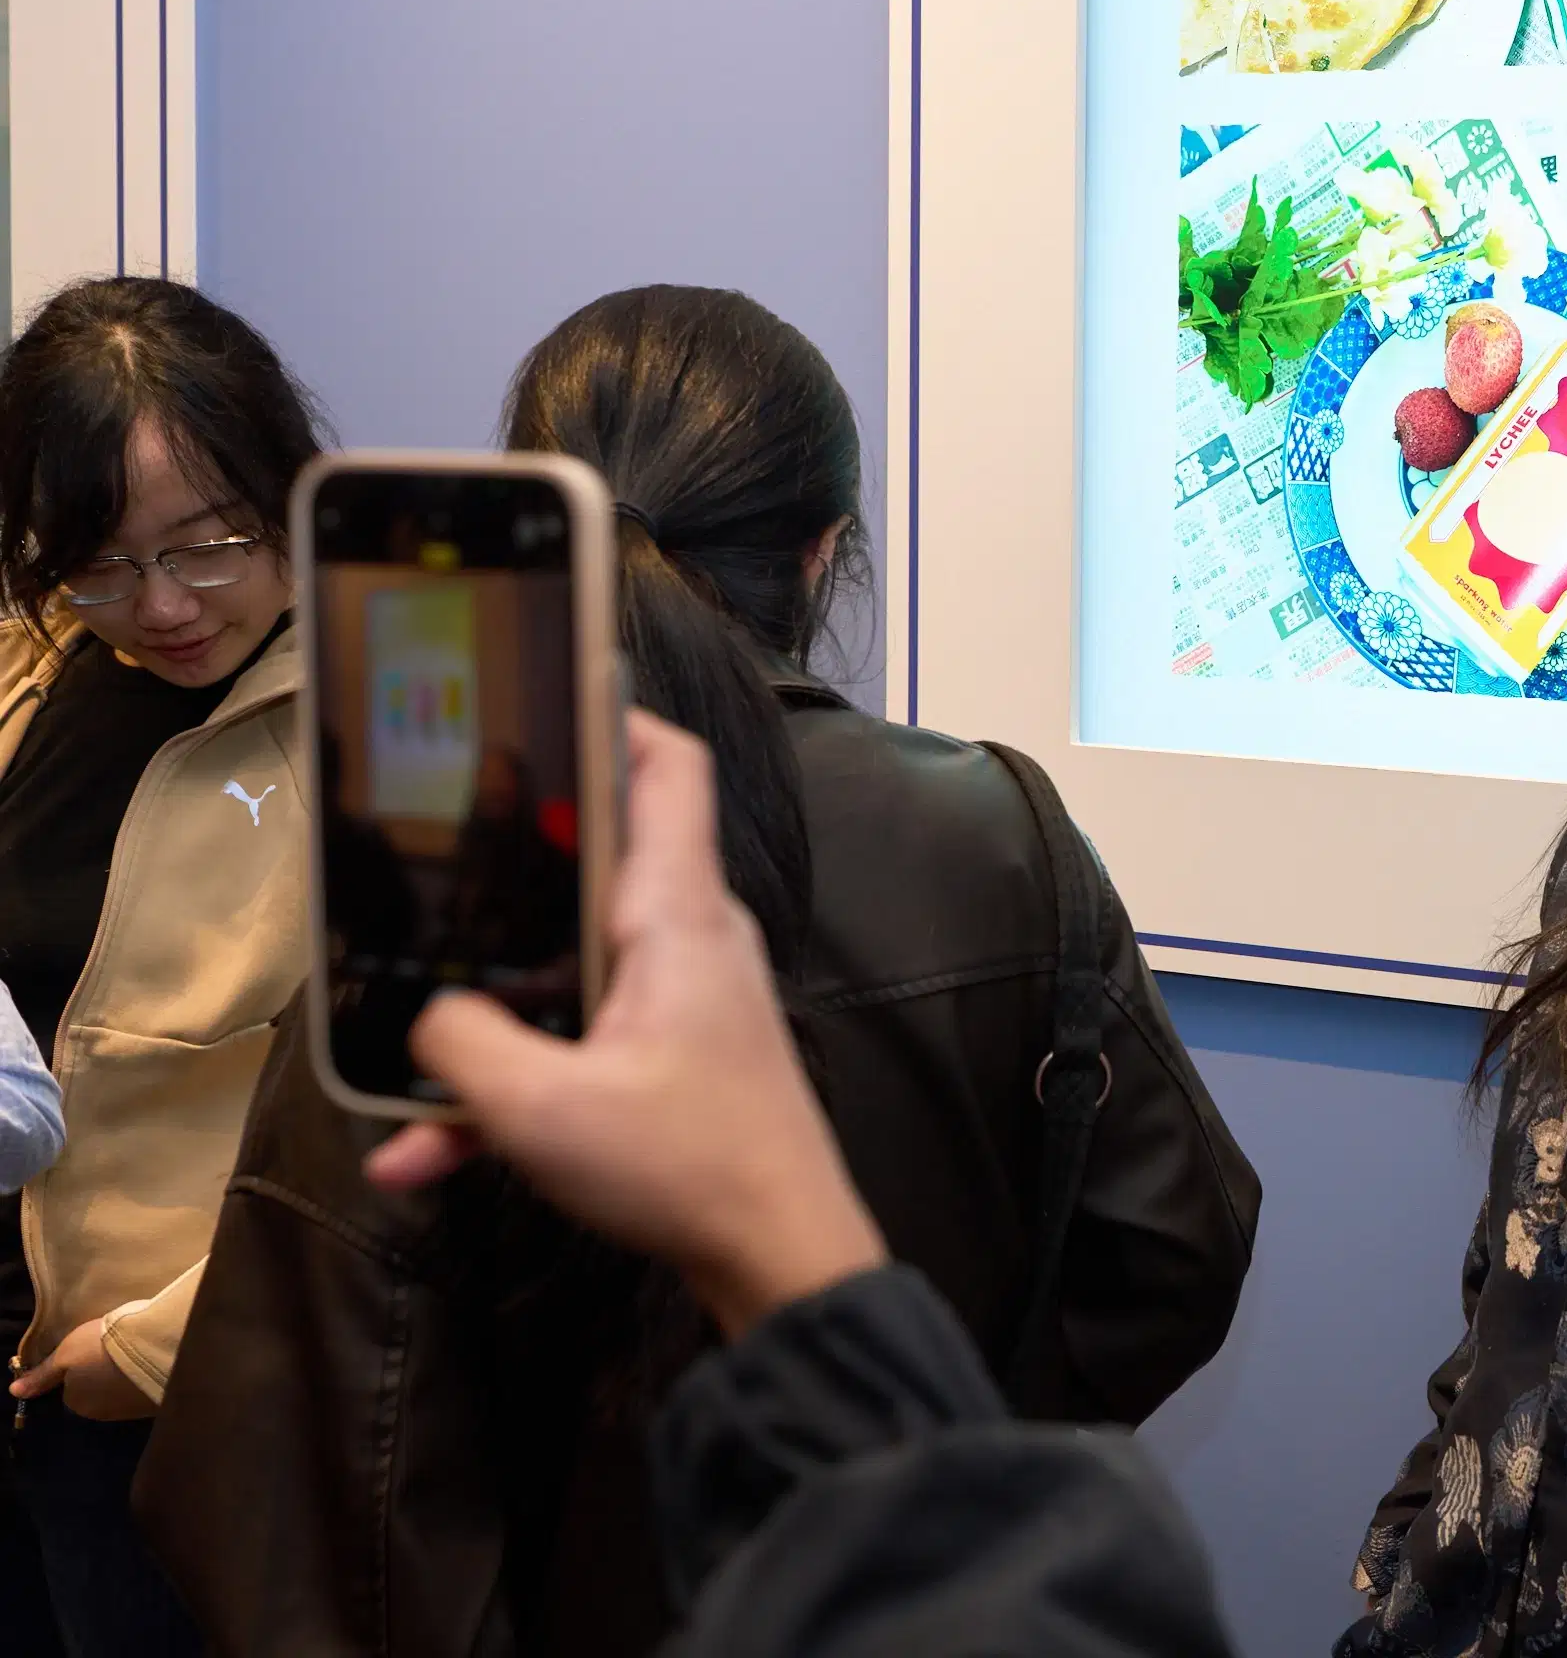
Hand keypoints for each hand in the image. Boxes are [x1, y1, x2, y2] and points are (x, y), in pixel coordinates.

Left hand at [11, 1315, 151, 1419]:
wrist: (154, 1347)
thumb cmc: (101, 1348)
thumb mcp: (65, 1353)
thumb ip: (42, 1375)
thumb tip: (14, 1392)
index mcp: (77, 1403)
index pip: (71, 1390)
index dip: (79, 1369)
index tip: (90, 1352)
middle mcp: (102, 1413)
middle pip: (96, 1394)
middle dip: (102, 1378)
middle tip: (112, 1351)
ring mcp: (131, 1410)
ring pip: (120, 1393)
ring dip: (123, 1379)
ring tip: (134, 1355)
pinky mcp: (155, 1403)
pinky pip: (142, 1391)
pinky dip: (143, 1380)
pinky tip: (149, 1362)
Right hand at [364, 712, 886, 1337]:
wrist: (782, 1256)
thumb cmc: (690, 1169)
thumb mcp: (542, 1107)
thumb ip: (463, 1046)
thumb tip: (427, 1016)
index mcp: (676, 916)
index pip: (665, 767)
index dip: (611, 712)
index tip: (542, 690)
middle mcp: (691, 940)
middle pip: (597, 860)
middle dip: (504, 864)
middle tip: (430, 855)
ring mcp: (686, 997)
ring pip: (567, 969)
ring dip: (489, 1013)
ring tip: (405, 1056)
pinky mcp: (675, 1056)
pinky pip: (576, 1044)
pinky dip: (512, 1086)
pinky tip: (429, 1155)